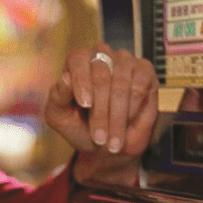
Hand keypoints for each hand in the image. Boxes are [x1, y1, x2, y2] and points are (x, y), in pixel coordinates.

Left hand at [44, 42, 159, 185]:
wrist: (108, 146)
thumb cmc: (80, 128)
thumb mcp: (59, 117)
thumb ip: (57, 97)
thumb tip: (65, 78)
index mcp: (77, 62)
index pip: (78, 58)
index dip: (81, 80)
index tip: (85, 105)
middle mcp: (101, 56)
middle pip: (101, 73)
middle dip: (100, 110)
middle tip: (99, 137)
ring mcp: (125, 62)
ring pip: (121, 82)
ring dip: (117, 115)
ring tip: (113, 138)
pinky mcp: (145, 71)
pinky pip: (139, 86)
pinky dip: (133, 108)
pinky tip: (128, 120)